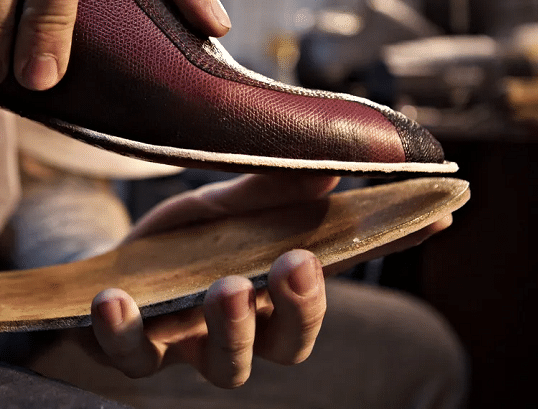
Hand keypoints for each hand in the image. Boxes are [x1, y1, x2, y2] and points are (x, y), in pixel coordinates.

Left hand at [86, 173, 453, 387]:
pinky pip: (135, 356)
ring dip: (231, 328)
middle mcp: (244, 326)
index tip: (434, 218)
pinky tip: (115, 297)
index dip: (386, 248)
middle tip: (296, 264)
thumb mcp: (217, 207)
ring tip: (223, 287)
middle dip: (301, 308)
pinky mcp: (138, 353)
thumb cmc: (175, 245)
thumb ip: (263, 193)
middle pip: (291, 341)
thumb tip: (328, 169)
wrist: (102, 269)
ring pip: (229, 367)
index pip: (338, 270)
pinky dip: (125, 330)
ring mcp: (191, 345)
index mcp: (271, 285)